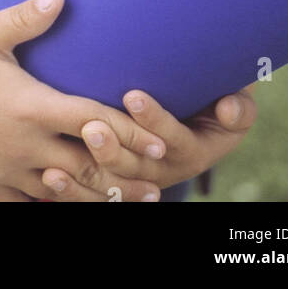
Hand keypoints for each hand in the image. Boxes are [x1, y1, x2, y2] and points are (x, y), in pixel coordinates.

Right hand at [0, 0, 168, 201]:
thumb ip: (26, 17)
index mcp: (30, 105)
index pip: (93, 121)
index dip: (132, 132)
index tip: (161, 140)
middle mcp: (24, 143)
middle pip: (87, 165)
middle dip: (124, 174)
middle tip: (158, 183)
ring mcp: (4, 169)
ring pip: (61, 193)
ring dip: (95, 197)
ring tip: (126, 202)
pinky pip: (24, 206)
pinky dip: (50, 207)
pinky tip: (67, 207)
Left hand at [40, 83, 257, 200]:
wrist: (197, 111)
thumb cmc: (214, 95)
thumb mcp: (235, 99)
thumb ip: (239, 105)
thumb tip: (229, 109)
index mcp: (193, 150)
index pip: (174, 139)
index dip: (155, 120)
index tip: (132, 94)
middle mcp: (164, 170)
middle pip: (137, 168)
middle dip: (115, 149)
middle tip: (92, 126)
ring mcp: (138, 179)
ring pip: (112, 184)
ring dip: (87, 172)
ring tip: (60, 160)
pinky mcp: (115, 182)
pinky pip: (93, 195)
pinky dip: (70, 193)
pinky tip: (48, 180)